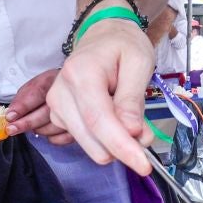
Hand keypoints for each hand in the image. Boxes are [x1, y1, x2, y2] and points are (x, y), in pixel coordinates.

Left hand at [5, 69, 71, 144]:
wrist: (72, 86)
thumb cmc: (50, 88)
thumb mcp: (33, 86)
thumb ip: (21, 99)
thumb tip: (11, 115)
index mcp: (53, 79)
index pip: (38, 92)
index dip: (23, 106)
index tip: (10, 117)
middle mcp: (67, 92)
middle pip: (47, 112)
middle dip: (26, 123)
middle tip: (12, 129)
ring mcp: (77, 109)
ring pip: (55, 126)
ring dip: (40, 130)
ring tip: (34, 127)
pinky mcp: (81, 124)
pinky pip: (65, 137)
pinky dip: (53, 138)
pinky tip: (48, 132)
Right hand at [46, 19, 155, 173]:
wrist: (103, 36)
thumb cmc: (123, 46)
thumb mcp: (139, 63)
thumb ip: (133, 99)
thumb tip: (132, 133)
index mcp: (81, 73)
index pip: (99, 120)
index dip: (121, 147)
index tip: (144, 165)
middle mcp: (61, 91)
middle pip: (90, 137)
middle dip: (122, 148)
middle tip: (146, 136)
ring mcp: (56, 105)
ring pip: (86, 143)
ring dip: (113, 142)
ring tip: (129, 116)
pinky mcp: (59, 115)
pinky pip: (83, 139)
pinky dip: (103, 138)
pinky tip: (114, 119)